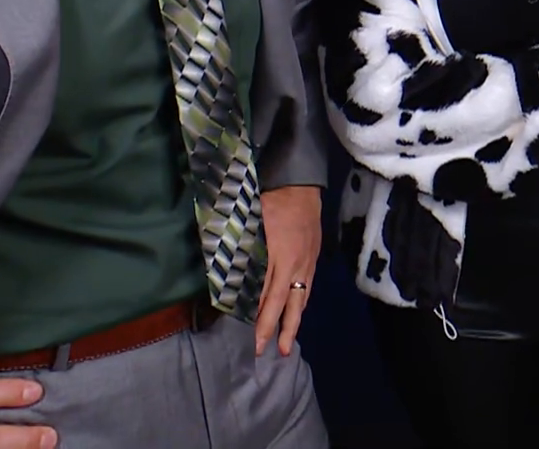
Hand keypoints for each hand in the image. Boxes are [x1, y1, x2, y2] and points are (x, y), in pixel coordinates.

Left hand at [254, 185, 321, 357]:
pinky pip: (306, 290)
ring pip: (299, 300)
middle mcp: (294, 264)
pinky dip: (300, 308)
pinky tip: (295, 319)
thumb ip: (241, 248)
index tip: (249, 335)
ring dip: (291, 325)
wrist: (301, 187)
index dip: (258, 315)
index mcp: (278, 254)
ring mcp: (306, 264)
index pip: (266, 292)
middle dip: (273, 328)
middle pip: (284, 302)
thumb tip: (226, 271)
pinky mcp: (312, 261)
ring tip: (285, 348)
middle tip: (264, 351)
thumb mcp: (252, 222)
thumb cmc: (272, 202)